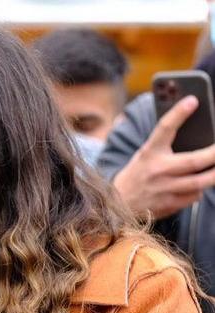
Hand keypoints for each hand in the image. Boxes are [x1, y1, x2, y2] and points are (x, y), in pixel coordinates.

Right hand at [113, 95, 214, 218]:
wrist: (119, 204)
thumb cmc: (139, 173)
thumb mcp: (146, 154)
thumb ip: (166, 144)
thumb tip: (198, 134)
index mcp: (149, 153)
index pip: (163, 129)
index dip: (178, 114)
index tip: (192, 100)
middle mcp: (157, 171)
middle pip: (193, 161)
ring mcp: (164, 190)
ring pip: (200, 182)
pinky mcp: (170, 205)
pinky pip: (194, 195)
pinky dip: (200, 188)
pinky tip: (200, 182)